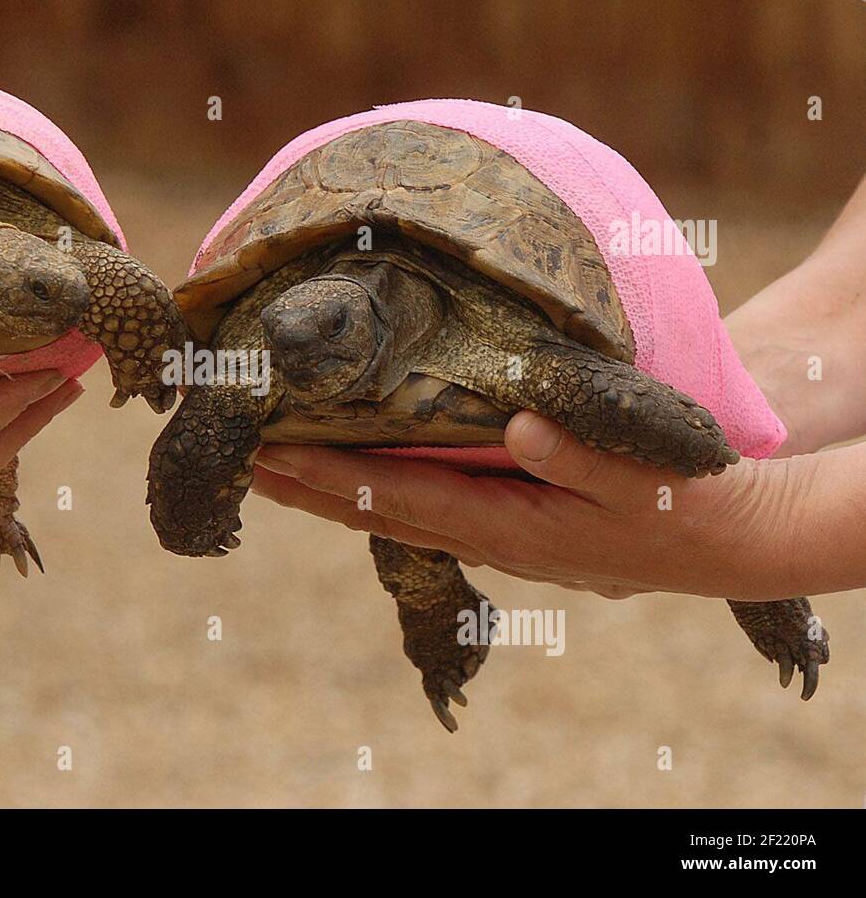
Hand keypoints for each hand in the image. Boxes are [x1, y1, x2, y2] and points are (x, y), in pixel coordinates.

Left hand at [252, 410, 834, 600]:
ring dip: (336, 494)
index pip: (401, 499)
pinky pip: (428, 507)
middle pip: (382, 513)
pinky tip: (360, 477)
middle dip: (311, 490)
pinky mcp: (512, 524)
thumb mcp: (642, 479)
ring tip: (278, 470)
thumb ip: (582, 455)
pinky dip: (382, 492)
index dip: (334, 479)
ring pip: (398, 513)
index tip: (273, 457)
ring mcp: (499, 536)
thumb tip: (516, 430)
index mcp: (510, 527)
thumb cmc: (684, 506)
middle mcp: (491, 538)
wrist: (727, 540)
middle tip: (243, 464)